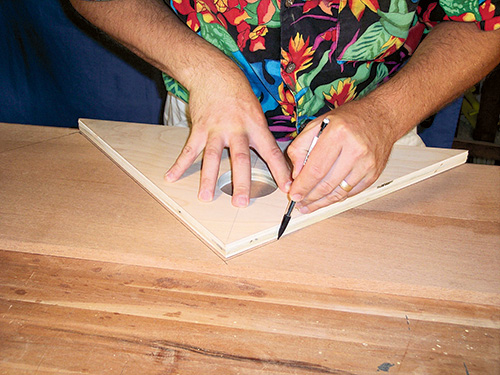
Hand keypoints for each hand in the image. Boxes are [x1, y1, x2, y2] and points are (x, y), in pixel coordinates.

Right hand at [164, 65, 290, 207]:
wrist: (214, 72)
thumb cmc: (239, 93)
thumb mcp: (256, 111)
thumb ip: (260, 135)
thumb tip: (271, 157)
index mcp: (256, 126)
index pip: (271, 151)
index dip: (280, 170)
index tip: (287, 187)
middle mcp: (237, 129)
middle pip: (240, 159)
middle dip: (241, 182)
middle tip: (241, 202)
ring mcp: (216, 130)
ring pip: (212, 157)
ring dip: (208, 179)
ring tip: (206, 197)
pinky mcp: (199, 128)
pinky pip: (189, 149)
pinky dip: (179, 164)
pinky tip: (171, 177)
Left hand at [287, 99, 396, 212]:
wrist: (381, 117)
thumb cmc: (350, 119)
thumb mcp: (318, 124)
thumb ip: (300, 147)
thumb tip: (295, 174)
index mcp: (338, 133)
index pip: (315, 169)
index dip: (302, 186)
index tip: (294, 194)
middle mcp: (355, 149)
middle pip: (326, 184)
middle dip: (309, 197)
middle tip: (300, 202)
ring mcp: (367, 163)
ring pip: (339, 193)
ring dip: (321, 202)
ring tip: (309, 204)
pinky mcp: (373, 174)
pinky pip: (350, 193)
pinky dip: (336, 198)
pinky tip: (326, 199)